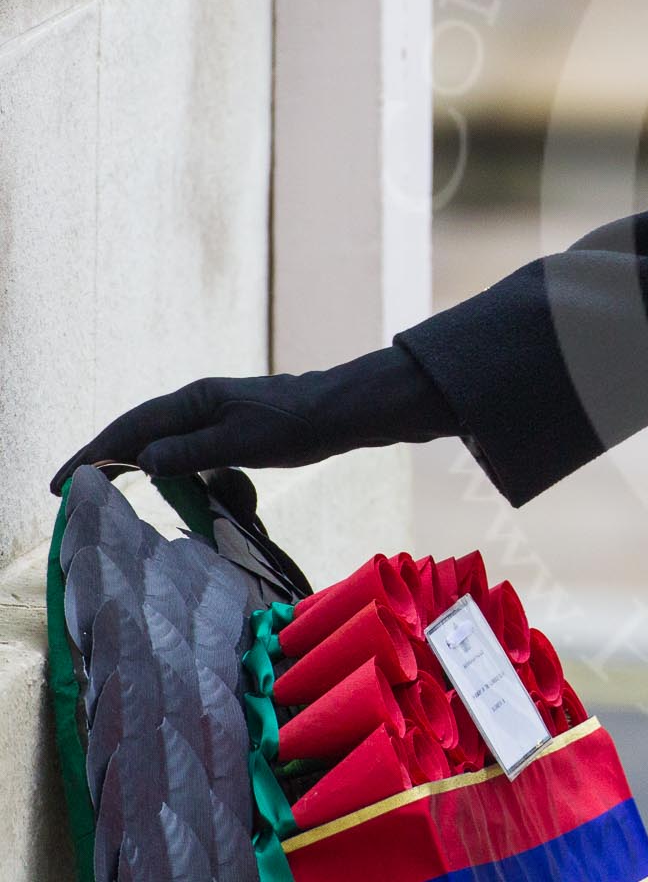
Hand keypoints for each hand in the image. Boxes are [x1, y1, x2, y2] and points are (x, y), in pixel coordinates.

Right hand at [47, 345, 459, 493]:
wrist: (346, 412)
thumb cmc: (297, 426)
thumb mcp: (239, 444)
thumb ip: (188, 454)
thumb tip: (140, 464)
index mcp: (194, 401)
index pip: (128, 429)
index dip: (91, 455)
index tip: (60, 482)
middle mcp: (200, 402)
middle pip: (139, 430)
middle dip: (103, 458)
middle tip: (70, 488)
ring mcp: (219, 412)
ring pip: (165, 440)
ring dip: (137, 463)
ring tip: (107, 487)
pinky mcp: (238, 425)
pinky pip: (191, 448)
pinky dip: (173, 466)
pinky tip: (170, 481)